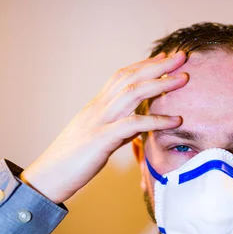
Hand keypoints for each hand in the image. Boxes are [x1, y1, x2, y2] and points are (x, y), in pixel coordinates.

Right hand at [20, 51, 187, 203]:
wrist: (47, 178)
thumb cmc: (73, 161)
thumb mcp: (99, 140)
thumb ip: (119, 131)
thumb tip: (137, 129)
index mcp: (97, 106)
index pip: (123, 76)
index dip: (145, 65)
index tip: (165, 57)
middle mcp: (98, 107)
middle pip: (130, 77)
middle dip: (158, 65)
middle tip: (182, 55)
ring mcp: (99, 121)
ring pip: (132, 93)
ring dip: (161, 84)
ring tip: (184, 79)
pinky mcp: (101, 139)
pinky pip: (133, 124)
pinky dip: (157, 120)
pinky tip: (176, 120)